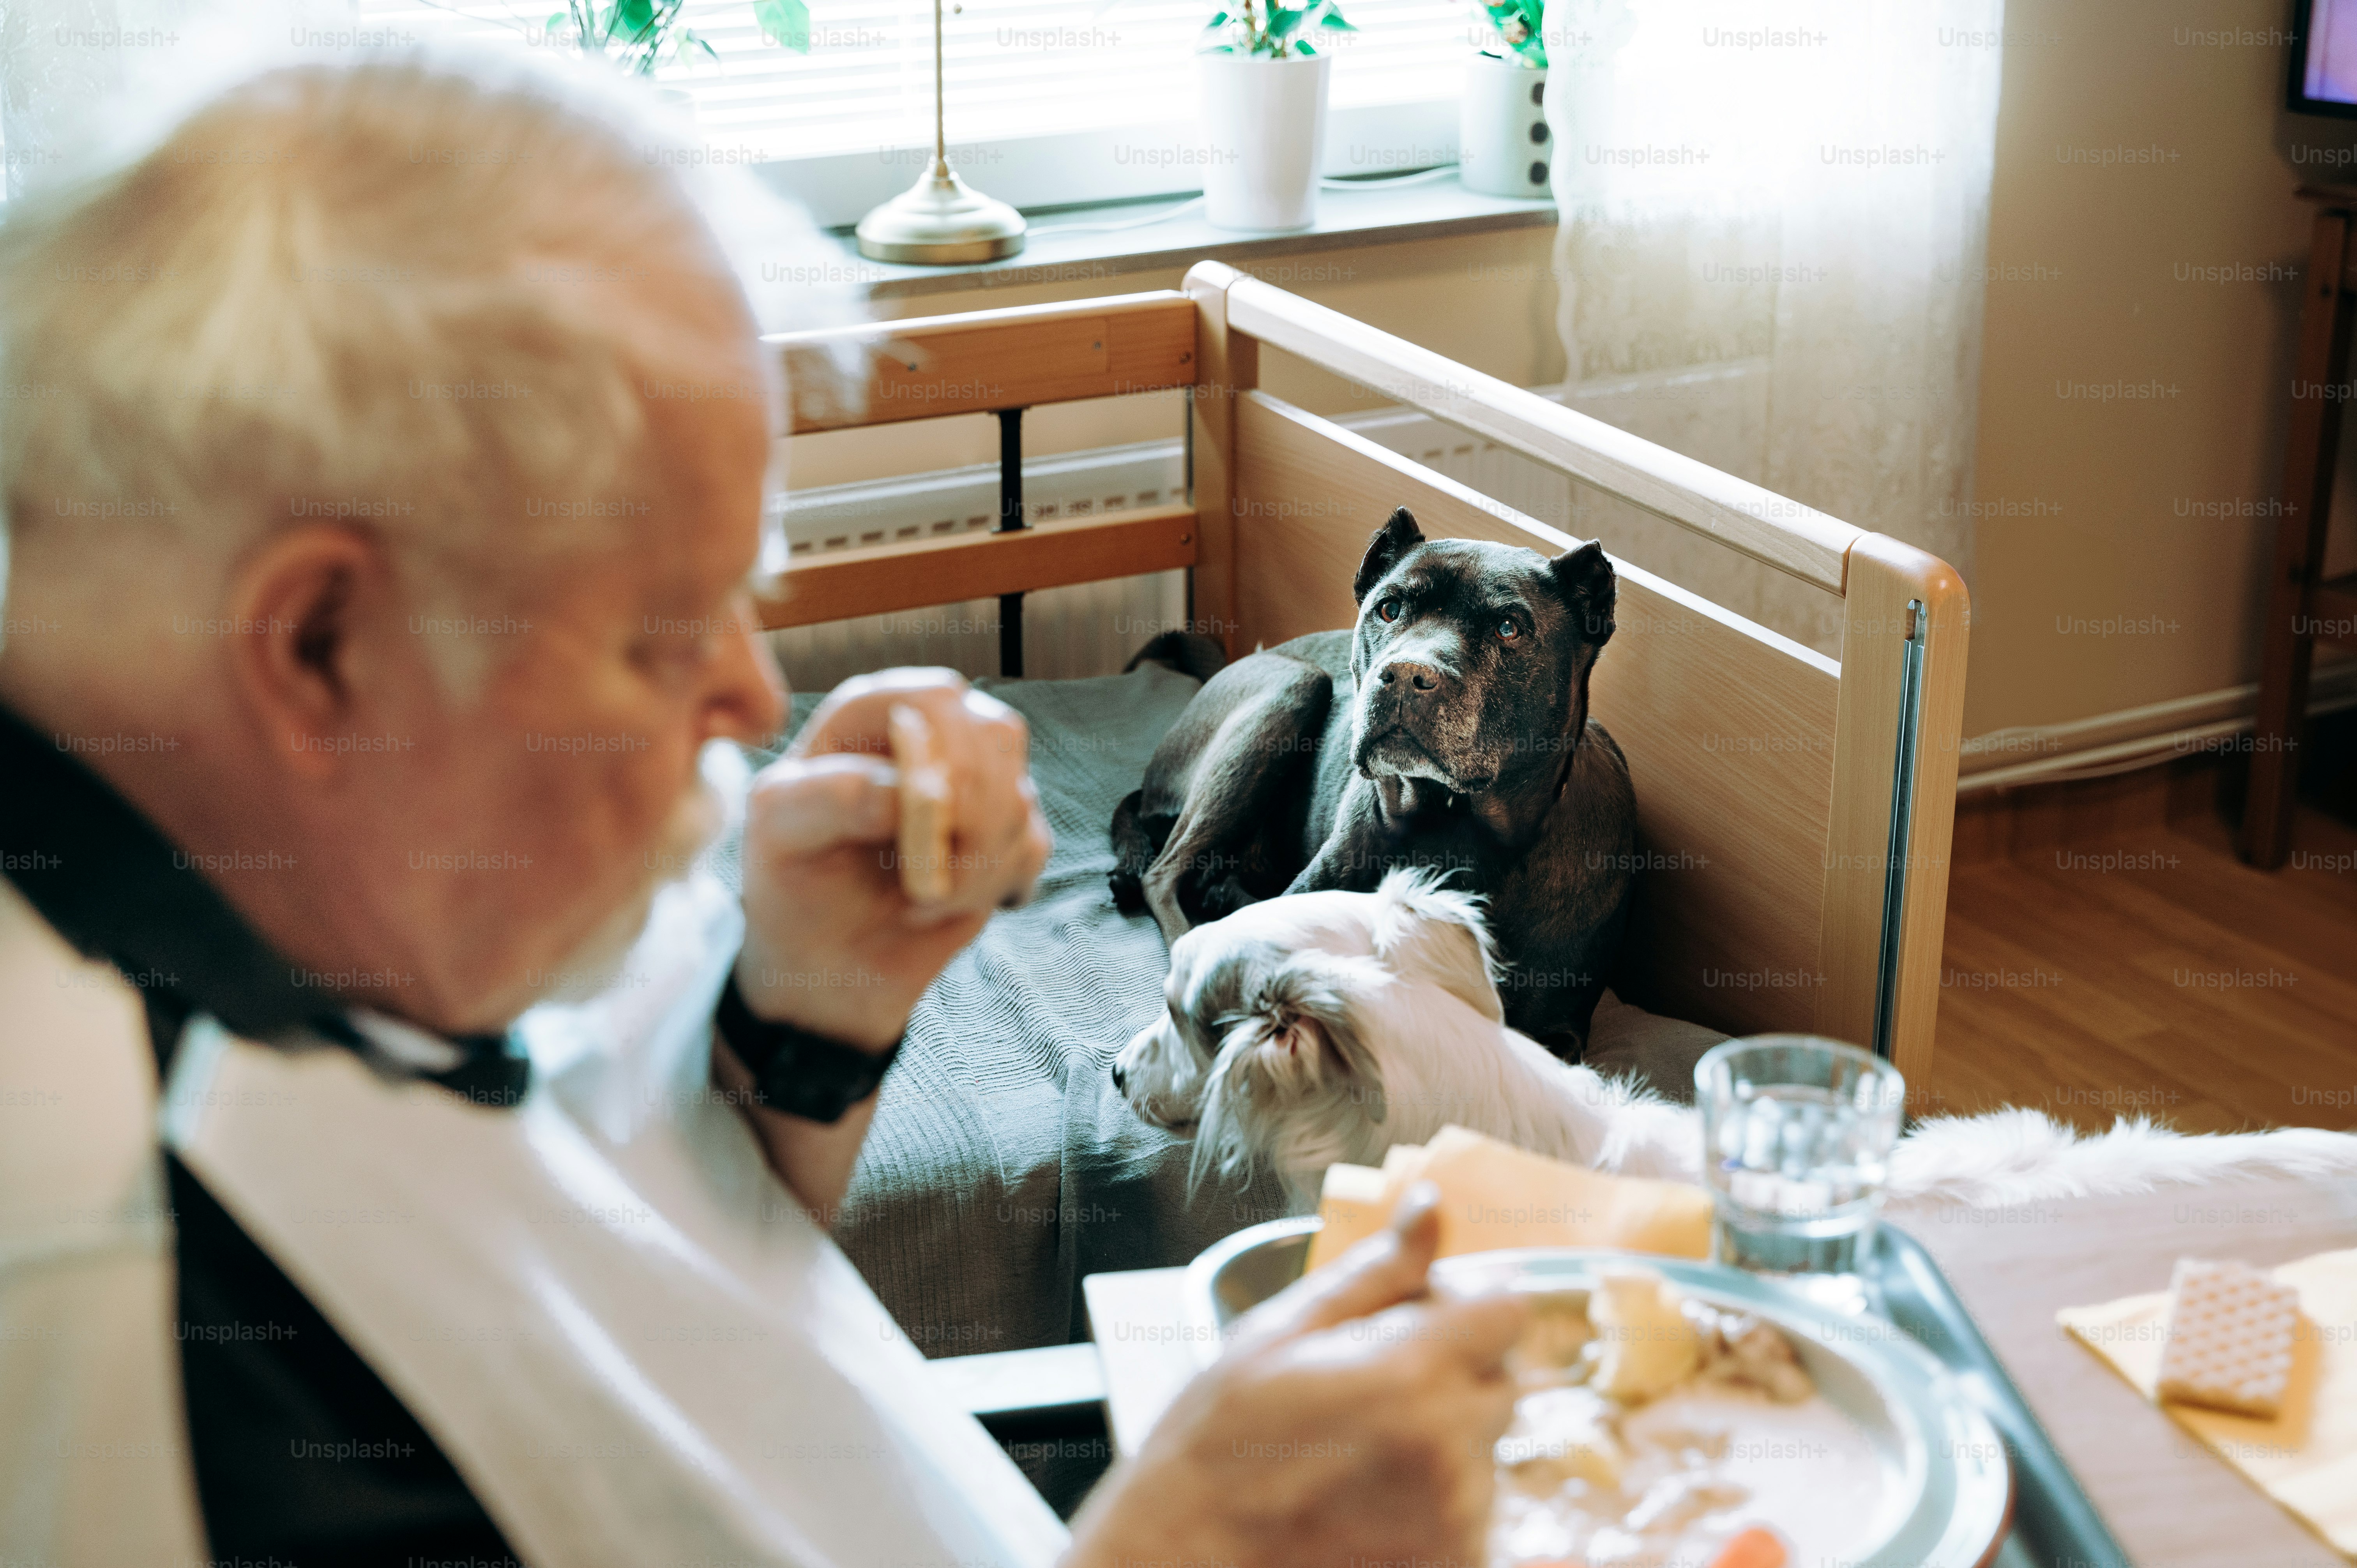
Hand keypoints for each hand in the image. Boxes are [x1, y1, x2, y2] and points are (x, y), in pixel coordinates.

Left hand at [734, 668, 1050, 1049]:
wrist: (823, 957)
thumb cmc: (792, 875)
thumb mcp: (781, 829)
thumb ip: (832, 795)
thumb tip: (903, 792)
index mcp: (873, 713)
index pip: (937, 697)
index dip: (943, 753)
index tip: (924, 816)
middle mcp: (933, 735)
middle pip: (997, 737)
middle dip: (970, 816)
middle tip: (920, 874)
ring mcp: (976, 783)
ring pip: (1017, 799)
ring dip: (973, 865)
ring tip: (917, 898)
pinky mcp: (1006, 833)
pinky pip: (1031, 847)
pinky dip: (991, 886)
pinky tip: (942, 904)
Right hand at [1066, 1185, 1526, 1567]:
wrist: (1179, 1564)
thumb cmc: (1213, 1450)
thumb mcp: (1277, 1335)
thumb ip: (1374, 1272)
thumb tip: (1431, 1207)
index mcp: (1410, 1377)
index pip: (1507, 1308)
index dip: (1464, 1302)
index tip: (1418, 1318)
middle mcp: (1451, 1452)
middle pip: (1501, 1375)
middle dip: (1452, 1369)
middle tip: (1367, 1388)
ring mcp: (1458, 1520)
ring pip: (1484, 1443)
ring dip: (1440, 1435)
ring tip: (1352, 1451)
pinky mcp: (1454, 1565)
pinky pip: (1473, 1508)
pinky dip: (1432, 1496)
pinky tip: (1364, 1497)